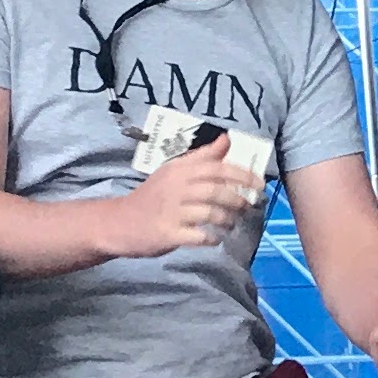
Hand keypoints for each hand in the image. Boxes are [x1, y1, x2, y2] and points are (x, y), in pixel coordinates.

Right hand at [101, 142, 264, 258]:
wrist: (119, 222)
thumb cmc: (153, 197)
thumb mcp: (174, 171)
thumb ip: (202, 157)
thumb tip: (227, 139)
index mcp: (178, 170)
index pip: (217, 167)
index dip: (242, 175)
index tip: (259, 184)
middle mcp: (175, 187)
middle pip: (216, 190)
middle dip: (238, 200)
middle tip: (246, 207)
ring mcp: (171, 211)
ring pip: (210, 213)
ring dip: (227, 220)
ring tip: (230, 224)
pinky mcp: (168, 233)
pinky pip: (198, 236)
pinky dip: (211, 238)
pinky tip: (214, 239)